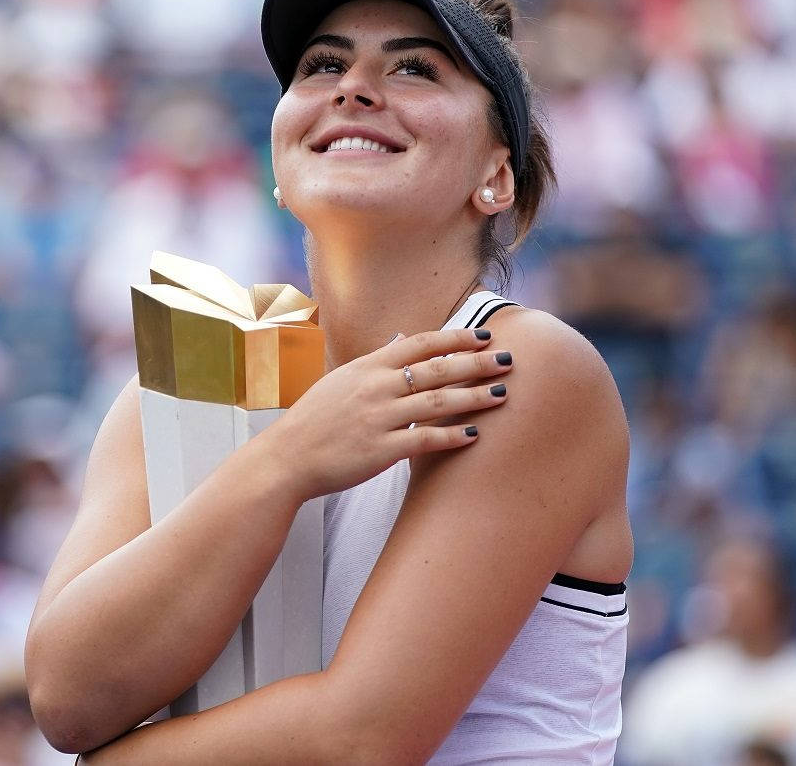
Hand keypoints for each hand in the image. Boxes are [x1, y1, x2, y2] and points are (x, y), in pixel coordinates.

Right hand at [257, 328, 513, 500]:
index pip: (420, 344)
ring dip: (473, 397)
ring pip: (436, 402)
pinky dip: (450, 436)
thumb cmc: (313, 420)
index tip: (484, 336)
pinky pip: (423, 440)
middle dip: (477, 363)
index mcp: (367, 367)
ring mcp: (378, 418)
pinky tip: (473, 435)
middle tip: (509, 360)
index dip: (456, 338)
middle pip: (436, 369)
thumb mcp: (341, 380)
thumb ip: (375, 361)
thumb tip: (402, 339)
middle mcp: (375, 387)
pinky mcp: (379, 451)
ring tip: (502, 395)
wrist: (286, 458)